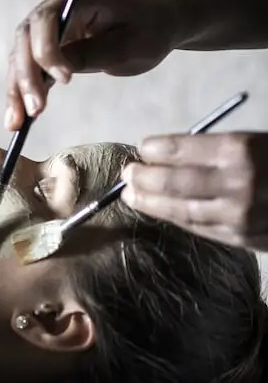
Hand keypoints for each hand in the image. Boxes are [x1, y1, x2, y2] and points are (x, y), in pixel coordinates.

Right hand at [5, 0, 184, 129]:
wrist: (157, 21)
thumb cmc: (150, 29)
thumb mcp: (131, 45)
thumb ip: (93, 54)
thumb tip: (53, 73)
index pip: (46, 18)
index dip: (47, 49)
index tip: (65, 80)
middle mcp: (56, 2)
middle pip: (25, 38)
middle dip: (26, 76)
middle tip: (34, 110)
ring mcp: (47, 21)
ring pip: (21, 54)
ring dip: (17, 88)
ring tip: (17, 121)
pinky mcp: (45, 40)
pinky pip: (27, 65)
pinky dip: (22, 90)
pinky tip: (18, 116)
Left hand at [122, 132, 267, 249]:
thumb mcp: (257, 143)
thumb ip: (216, 150)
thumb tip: (166, 155)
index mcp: (242, 150)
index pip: (183, 149)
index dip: (157, 149)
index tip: (143, 147)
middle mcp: (239, 183)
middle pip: (175, 181)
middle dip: (145, 176)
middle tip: (128, 171)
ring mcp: (241, 215)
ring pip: (182, 209)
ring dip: (150, 201)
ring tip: (131, 194)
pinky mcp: (244, 239)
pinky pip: (200, 228)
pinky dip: (175, 218)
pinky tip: (159, 210)